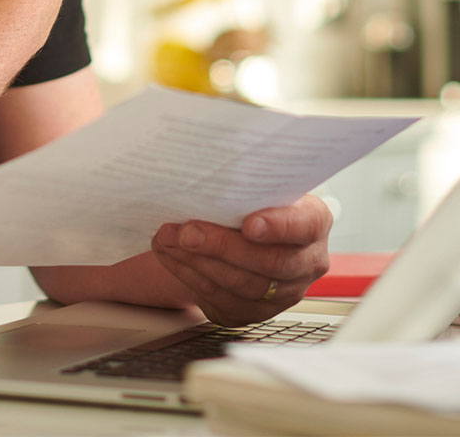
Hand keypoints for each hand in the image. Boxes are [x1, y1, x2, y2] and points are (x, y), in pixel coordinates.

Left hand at [150, 194, 331, 325]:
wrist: (238, 227)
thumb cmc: (247, 200)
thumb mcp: (255, 184)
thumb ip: (244, 183)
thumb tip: (209, 171)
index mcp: (313, 221)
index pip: (305, 225)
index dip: (278, 227)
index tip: (249, 224)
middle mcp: (306, 261)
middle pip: (270, 262)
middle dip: (222, 246)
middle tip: (188, 232)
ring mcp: (284, 292)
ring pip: (243, 285)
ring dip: (198, 262)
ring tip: (169, 240)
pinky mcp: (254, 312)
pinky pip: (223, 300)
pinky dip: (190, 275)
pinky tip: (171, 256)